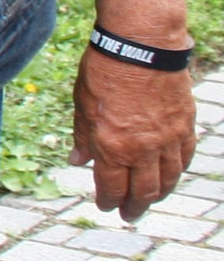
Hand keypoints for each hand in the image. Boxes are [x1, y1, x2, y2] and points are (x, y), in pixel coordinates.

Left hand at [70, 45, 195, 221]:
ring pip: (167, 180)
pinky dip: (177, 171)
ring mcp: (168, 139)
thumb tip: (77, 161)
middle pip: (142, 192)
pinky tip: (170, 175)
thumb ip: (83, 136)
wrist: (142, 44)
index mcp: (112, 146)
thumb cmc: (105, 69)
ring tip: (149, 200)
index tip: (105, 206)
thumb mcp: (83, 103)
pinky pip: (184, 159)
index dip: (108, 201)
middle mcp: (143, 149)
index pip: (112, 187)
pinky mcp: (185, 126)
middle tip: (129, 216)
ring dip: (157, 194)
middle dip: (134, 207)